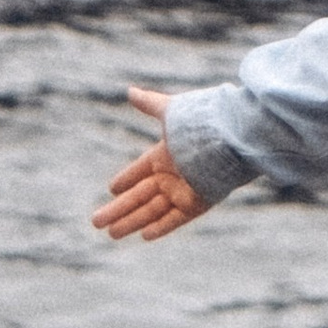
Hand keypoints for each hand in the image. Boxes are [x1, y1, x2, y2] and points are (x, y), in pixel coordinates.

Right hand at [91, 85, 206, 241]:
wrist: (232, 137)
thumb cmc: (202, 122)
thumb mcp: (170, 112)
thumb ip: (150, 105)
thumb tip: (130, 91)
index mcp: (165, 155)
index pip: (140, 171)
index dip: (125, 180)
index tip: (111, 189)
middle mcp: (173, 175)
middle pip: (139, 196)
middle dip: (118, 209)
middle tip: (96, 221)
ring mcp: (184, 191)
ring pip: (152, 210)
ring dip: (132, 222)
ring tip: (111, 234)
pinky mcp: (196, 204)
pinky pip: (175, 219)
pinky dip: (160, 227)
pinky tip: (143, 236)